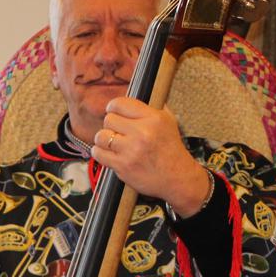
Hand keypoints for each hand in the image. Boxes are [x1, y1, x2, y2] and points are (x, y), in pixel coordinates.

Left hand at [91, 97, 211, 216]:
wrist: (177, 177)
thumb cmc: (170, 149)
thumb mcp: (168, 121)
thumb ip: (150, 108)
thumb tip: (129, 99)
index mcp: (153, 118)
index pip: (120, 104)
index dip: (113, 107)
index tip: (114, 112)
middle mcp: (142, 132)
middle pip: (108, 119)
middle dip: (111, 125)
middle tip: (118, 131)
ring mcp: (131, 150)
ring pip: (100, 136)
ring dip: (103, 139)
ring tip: (112, 142)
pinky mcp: (122, 166)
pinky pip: (98, 153)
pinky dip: (100, 152)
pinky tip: (109, 153)